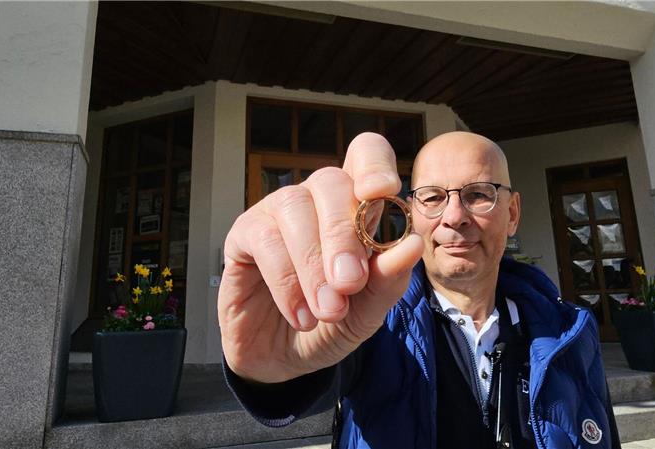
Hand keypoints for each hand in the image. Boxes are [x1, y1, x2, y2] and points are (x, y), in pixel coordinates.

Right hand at [218, 133, 423, 382]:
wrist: (285, 362)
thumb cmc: (331, 324)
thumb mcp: (368, 310)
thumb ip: (389, 279)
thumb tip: (412, 244)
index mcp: (354, 206)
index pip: (365, 155)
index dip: (374, 164)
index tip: (382, 192)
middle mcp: (315, 200)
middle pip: (330, 181)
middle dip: (343, 235)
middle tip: (349, 284)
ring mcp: (276, 213)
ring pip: (294, 208)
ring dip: (313, 263)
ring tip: (327, 311)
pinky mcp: (243, 235)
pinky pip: (263, 239)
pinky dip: (286, 280)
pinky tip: (301, 315)